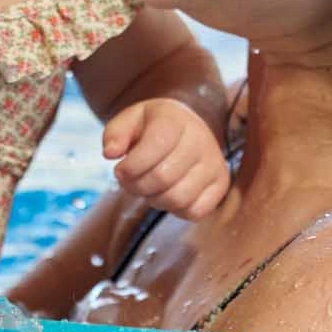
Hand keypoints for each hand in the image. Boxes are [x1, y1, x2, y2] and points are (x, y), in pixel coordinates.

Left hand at [101, 97, 229, 219]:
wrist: (186, 126)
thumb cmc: (153, 126)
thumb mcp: (130, 120)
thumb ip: (114, 133)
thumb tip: (110, 153)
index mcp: (175, 119)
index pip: (155, 146)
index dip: (130, 166)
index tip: (119, 169)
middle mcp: (200, 140)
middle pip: (163, 177)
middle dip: (137, 186)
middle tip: (129, 182)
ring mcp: (214, 163)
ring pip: (178, 198)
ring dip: (154, 200)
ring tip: (147, 188)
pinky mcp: (221, 184)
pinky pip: (195, 211)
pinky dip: (175, 210)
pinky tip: (167, 194)